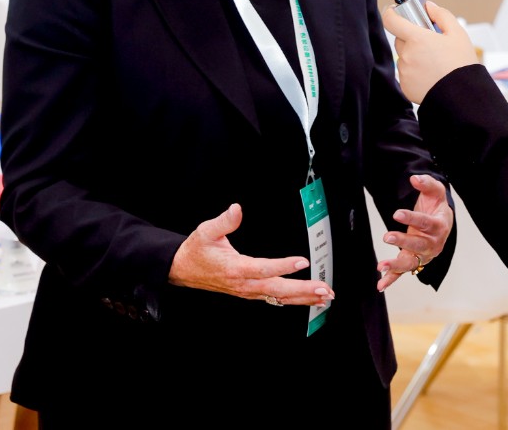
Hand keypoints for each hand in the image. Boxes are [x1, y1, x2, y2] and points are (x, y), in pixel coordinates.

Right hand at [168, 203, 332, 306]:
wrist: (183, 270)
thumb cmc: (196, 251)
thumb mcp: (206, 231)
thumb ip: (224, 221)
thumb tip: (237, 209)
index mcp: (235, 268)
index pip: (263, 269)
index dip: (283, 266)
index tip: (302, 261)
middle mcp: (244, 284)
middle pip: (277, 290)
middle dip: (303, 289)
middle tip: (324, 288)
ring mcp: (248, 291)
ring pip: (279, 298)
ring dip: (303, 297)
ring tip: (325, 296)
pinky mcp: (250, 293)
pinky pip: (275, 299)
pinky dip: (293, 299)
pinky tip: (308, 298)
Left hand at [377, 174, 454, 291]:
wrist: (442, 224)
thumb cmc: (437, 207)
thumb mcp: (436, 192)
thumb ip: (427, 184)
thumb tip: (414, 178)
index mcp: (439, 226)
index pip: (426, 222)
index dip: (412, 218)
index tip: (396, 213)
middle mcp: (433, 243)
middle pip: (419, 245)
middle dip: (403, 242)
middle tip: (387, 236)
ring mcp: (423, 255)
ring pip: (411, 263)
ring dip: (395, 265)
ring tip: (381, 265)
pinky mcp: (414, 261)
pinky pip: (403, 272)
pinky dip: (392, 279)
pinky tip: (380, 285)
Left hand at [381, 0, 478, 103]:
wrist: (462, 95)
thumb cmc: (461, 64)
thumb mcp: (458, 34)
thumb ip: (441, 15)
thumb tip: (429, 7)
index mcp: (417, 39)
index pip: (391, 20)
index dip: (390, 12)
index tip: (394, 11)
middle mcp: (407, 55)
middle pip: (400, 39)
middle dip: (411, 38)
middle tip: (429, 42)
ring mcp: (404, 72)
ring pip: (404, 57)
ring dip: (413, 56)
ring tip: (434, 62)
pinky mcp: (405, 86)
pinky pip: (406, 73)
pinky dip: (414, 72)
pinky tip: (430, 75)